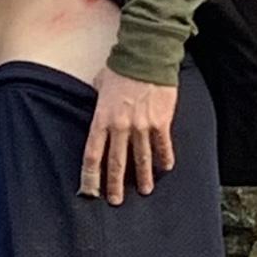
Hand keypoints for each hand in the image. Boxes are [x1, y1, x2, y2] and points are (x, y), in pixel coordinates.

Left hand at [80, 67, 177, 204]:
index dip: (91, 176)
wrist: (146, 55)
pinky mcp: (161, 122)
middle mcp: (120, 127)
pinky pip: (163, 146)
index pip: (93, 155)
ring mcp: (142, 126)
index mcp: (101, 119)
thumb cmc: (121, 67)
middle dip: (115, 185)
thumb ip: (98, 100)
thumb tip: (97, 104)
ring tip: (144, 191)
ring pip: (142, 159)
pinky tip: (166, 168)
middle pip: (116, 163)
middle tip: (116, 201)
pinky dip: (164, 158)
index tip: (91, 192)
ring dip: (143, 177)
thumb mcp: (100, 83)